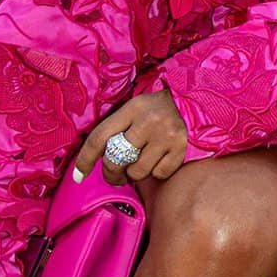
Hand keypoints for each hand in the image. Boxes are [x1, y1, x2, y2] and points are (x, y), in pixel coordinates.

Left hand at [74, 89, 192, 185]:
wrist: (198, 101)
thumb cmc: (160, 108)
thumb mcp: (137, 108)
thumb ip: (119, 127)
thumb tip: (97, 158)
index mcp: (132, 108)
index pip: (99, 138)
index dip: (85, 160)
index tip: (78, 176)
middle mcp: (148, 121)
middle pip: (115, 159)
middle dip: (111, 173)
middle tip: (114, 176)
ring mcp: (166, 136)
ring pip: (137, 171)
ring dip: (135, 174)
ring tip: (140, 166)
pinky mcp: (181, 148)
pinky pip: (159, 173)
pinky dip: (156, 172)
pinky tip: (159, 161)